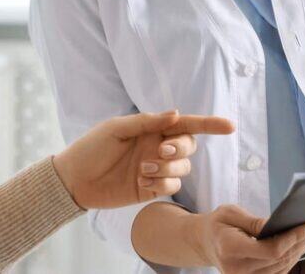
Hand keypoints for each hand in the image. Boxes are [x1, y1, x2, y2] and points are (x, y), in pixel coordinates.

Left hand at [52, 110, 234, 208]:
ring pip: (183, 169)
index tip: (230, 126)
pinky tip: (141, 184)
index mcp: (151, 128)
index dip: (209, 124)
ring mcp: (156, 169)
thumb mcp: (116, 129)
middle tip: (161, 151)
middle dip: (180, 148)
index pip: (185, 124)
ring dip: (168, 169)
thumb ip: (147, 122)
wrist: (74, 179)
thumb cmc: (91, 148)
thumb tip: (176, 114)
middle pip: (188, 146)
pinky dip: (162, 185)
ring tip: (143, 170)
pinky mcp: (151, 189)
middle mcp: (157, 147)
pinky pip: (172, 188)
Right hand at [190, 205, 304, 272]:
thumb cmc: (218, 224)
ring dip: (300, 251)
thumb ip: (253, 221)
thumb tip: (277, 225)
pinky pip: (279, 272)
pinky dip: (292, 258)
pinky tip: (302, 245)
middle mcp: (237, 269)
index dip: (292, 239)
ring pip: (283, 267)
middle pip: (280, 259)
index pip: (270, 250)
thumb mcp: (230, 213)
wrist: (205, 243)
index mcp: (230, 248)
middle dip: (302, 242)